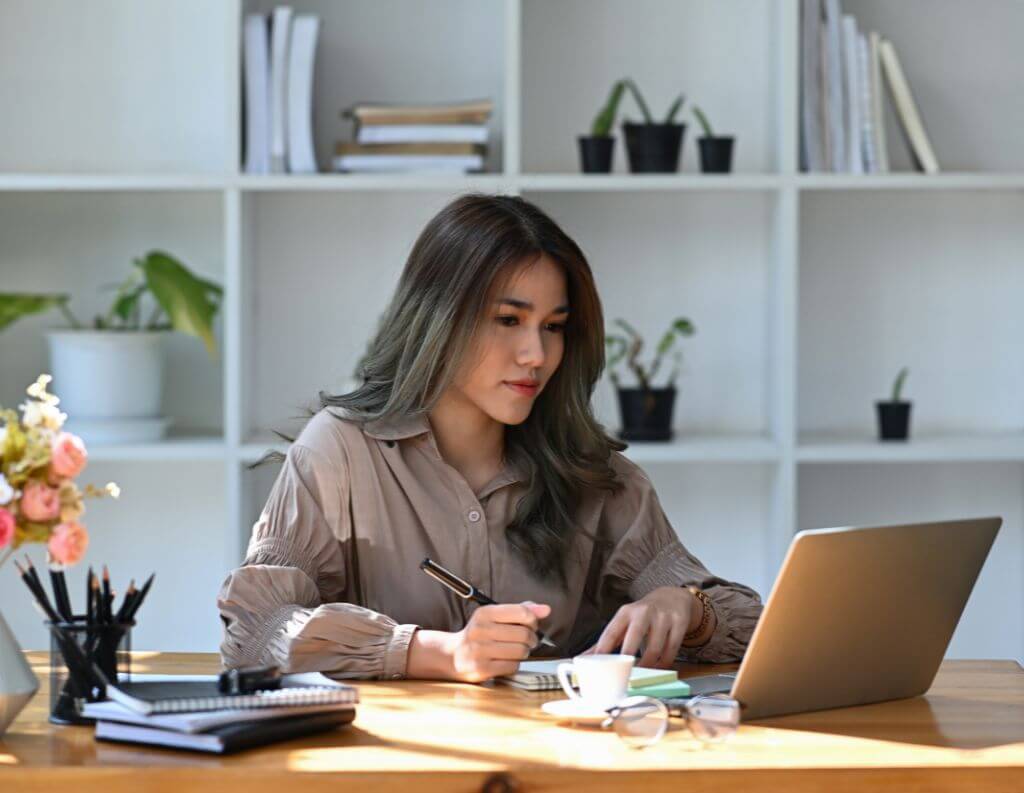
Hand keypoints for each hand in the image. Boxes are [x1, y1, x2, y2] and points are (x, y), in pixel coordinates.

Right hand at [407, 601, 549, 682]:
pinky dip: (515, 664)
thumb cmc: (480, 634)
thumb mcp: (495, 616)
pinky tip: (506, 660)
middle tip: (527, 640)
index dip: (533, 620)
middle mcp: (480, 630)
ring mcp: (480, 650)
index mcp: (484, 613)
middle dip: (531, 638)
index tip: (532, 624)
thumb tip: (546, 609)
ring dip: (524, 652)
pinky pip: (513, 666)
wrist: (453, 655)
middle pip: (524, 634)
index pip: (521, 612)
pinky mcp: (482, 669)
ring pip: (521, 651)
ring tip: (517, 650)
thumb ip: (520, 610)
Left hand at [583, 586, 697, 668]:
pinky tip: (659, 670)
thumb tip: (584, 658)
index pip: (611, 632)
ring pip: (655, 648)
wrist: (672, 598)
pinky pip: (671, 650)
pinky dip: (664, 664)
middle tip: (622, 676)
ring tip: (641, 677)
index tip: (596, 666)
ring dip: (648, 666)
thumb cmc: (643, 615)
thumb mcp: (624, 621)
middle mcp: (643, 612)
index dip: (603, 649)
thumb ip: (608, 640)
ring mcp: (662, 617)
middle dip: (627, 658)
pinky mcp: (679, 623)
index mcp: (626, 612)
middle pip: (634, 637)